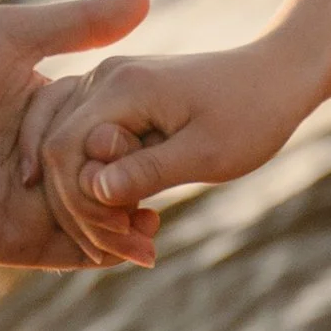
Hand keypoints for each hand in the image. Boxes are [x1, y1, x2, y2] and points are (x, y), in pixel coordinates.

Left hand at [0, 0, 154, 266]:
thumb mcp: (12, 36)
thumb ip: (79, 23)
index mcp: (50, 116)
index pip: (111, 131)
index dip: (141, 136)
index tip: (174, 133)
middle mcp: (48, 162)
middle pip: (111, 179)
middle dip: (142, 185)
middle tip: (171, 182)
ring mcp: (35, 205)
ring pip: (99, 219)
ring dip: (129, 221)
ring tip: (154, 219)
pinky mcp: (20, 241)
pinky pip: (74, 251)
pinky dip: (106, 250)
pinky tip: (132, 244)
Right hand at [23, 41, 312, 269]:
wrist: (274, 79)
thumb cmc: (251, 115)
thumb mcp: (207, 154)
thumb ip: (149, 171)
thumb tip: (95, 191)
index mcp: (122, 87)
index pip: (64, 150)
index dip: (81, 203)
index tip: (128, 237)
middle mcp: (103, 78)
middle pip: (56, 152)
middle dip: (84, 211)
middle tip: (134, 251)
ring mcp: (105, 87)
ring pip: (66, 153)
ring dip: (91, 204)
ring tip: (137, 241)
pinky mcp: (115, 102)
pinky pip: (86, 148)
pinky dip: (102, 188)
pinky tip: (134, 218)